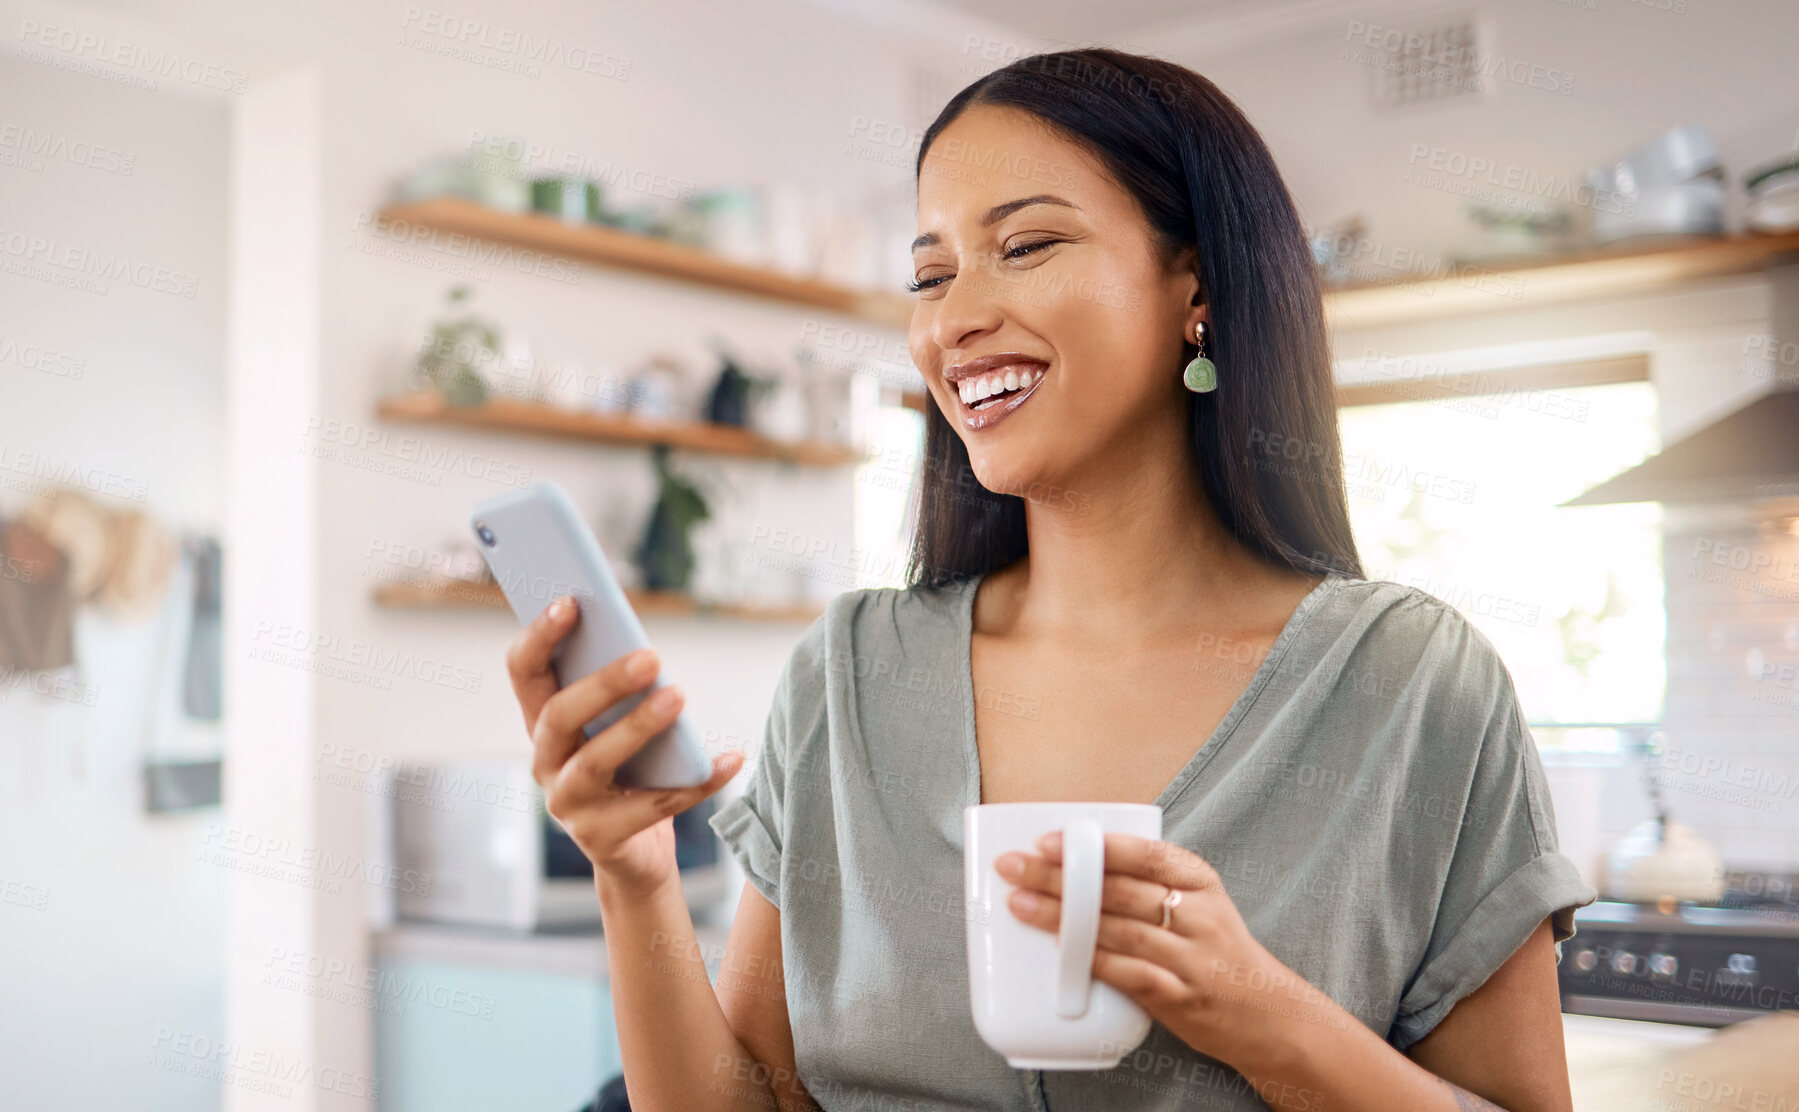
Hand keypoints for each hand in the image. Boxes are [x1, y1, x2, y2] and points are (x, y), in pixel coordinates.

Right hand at [506, 595, 742, 899]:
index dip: (540, 636)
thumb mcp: (618, 726)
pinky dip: (698, 782)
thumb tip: (646, 649)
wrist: (634, 854)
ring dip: (637, 727)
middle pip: (559, 715)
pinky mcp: (601, 838)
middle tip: (652, 656)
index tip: (571, 600)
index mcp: (545, 724)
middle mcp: (545, 762)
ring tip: (678, 697)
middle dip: (603, 683)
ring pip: (595, 761)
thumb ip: (620, 691)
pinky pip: (654, 806)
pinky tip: (731, 758)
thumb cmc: (631, 771)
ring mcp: (568, 804)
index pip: (524, 672)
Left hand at [995, 832, 1330, 1070]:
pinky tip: (1061, 949)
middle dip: (1060, 876)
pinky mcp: (1180, 997)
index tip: (1047, 841)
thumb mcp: (1196, 904)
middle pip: (1119, 889)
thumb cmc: (1216, 951)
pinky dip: (1091, 959)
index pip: (1143, 853)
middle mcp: (1198, 915)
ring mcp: (1191, 958)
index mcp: (1199, 881)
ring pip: (1117, 929)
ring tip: (1021, 904)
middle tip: (1014, 867)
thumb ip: (1146, 885)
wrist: (1266, 1012)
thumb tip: (1071, 867)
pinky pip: (1127, 973)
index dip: (1092, 845)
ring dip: (1063, 916)